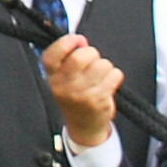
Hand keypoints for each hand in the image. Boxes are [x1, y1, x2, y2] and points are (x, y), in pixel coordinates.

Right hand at [40, 33, 123, 148]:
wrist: (83, 126)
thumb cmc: (75, 93)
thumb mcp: (63, 77)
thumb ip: (68, 56)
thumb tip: (82, 41)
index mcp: (52, 77)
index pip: (51, 56)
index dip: (66, 43)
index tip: (77, 40)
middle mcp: (63, 87)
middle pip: (81, 57)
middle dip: (92, 53)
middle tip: (92, 61)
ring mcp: (81, 95)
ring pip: (102, 64)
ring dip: (105, 66)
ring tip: (99, 76)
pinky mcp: (98, 101)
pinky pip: (114, 75)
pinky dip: (115, 76)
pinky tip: (107, 84)